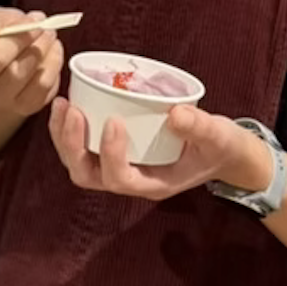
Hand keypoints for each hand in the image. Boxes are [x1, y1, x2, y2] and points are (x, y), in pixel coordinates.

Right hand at [0, 8, 64, 117]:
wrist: (8, 71)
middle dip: (21, 35)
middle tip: (38, 22)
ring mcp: (1, 98)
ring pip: (22, 71)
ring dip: (42, 46)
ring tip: (48, 33)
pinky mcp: (26, 106)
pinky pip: (42, 84)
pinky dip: (53, 62)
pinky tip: (54, 49)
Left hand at [48, 99, 273, 198]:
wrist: (223, 152)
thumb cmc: (221, 147)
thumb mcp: (219, 137)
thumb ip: (201, 127)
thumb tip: (175, 113)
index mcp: (153, 184)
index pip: (120, 179)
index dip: (110, 154)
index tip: (114, 121)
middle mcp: (130, 179)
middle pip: (87, 175)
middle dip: (73, 145)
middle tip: (73, 110)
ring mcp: (119, 166)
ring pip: (78, 163)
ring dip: (64, 136)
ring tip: (63, 104)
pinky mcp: (113, 150)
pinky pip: (82, 146)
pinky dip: (70, 128)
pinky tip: (70, 101)